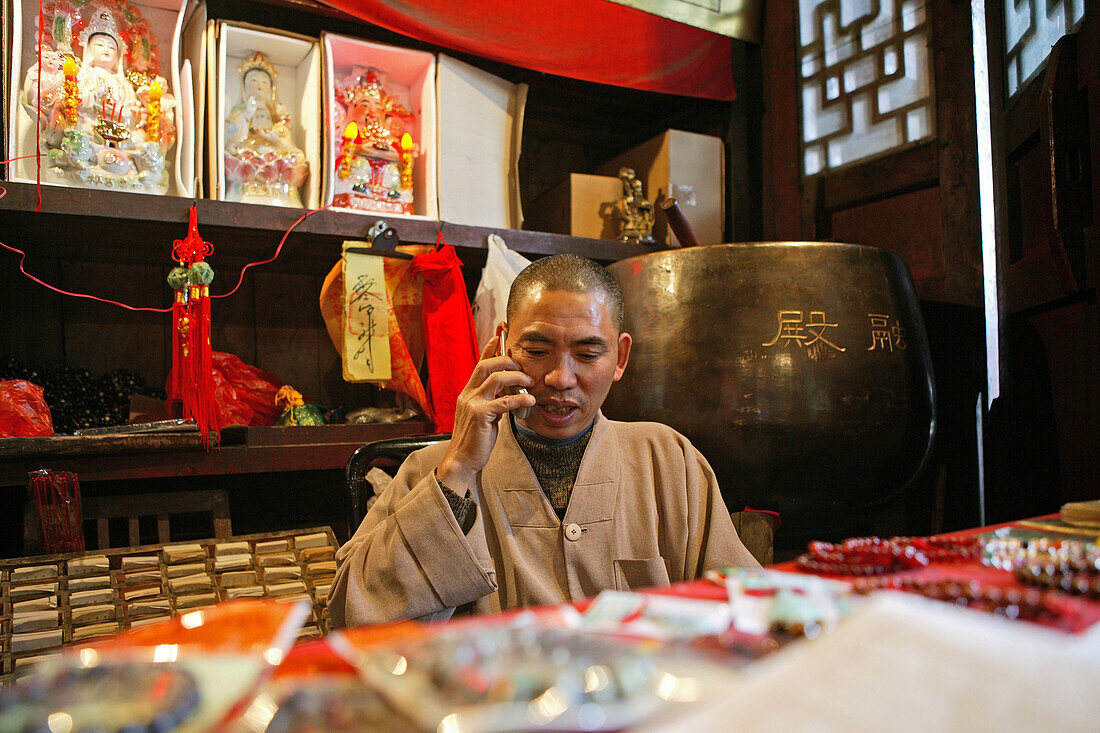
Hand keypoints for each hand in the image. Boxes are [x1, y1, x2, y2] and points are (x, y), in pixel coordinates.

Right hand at [436, 331, 534, 492]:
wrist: (462, 460)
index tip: (501, 333)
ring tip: (529, 382)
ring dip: (516, 377)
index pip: (480, 362)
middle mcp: (468, 394)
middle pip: (487, 364)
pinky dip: (520, 399)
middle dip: (507, 360)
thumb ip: (493, 401)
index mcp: (468, 392)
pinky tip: (530, 402)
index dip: (491, 347)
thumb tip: (509, 392)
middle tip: (523, 367)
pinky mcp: (480, 415)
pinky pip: (504, 401)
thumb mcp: (484, 415)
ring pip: (496, 378)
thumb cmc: (475, 440)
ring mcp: (472, 403)